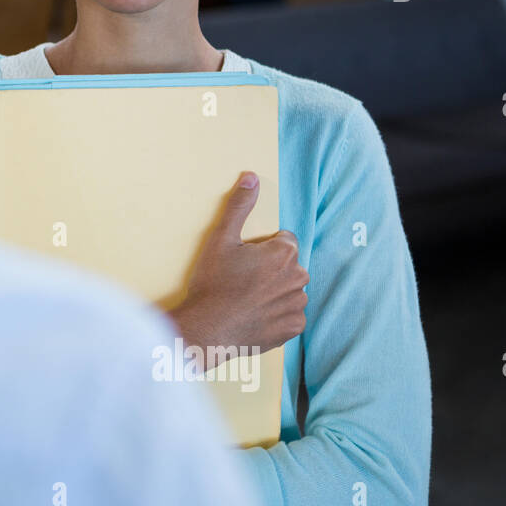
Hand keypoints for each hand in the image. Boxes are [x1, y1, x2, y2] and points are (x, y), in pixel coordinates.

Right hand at [169, 171, 308, 360]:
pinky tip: (254, 315)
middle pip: (289, 266)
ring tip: (246, 299)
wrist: (207, 328)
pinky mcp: (293, 328)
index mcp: (285, 253)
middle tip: (242, 280)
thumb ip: (239, 206)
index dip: (263, 249)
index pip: (284, 241)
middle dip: (271, 270)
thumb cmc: (213, 283)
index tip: (244, 261)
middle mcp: (299, 278)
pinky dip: (276, 314)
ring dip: (275, 292)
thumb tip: (251, 176)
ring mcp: (298, 305)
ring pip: (289, 290)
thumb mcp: (221, 239)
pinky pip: (290, 315)